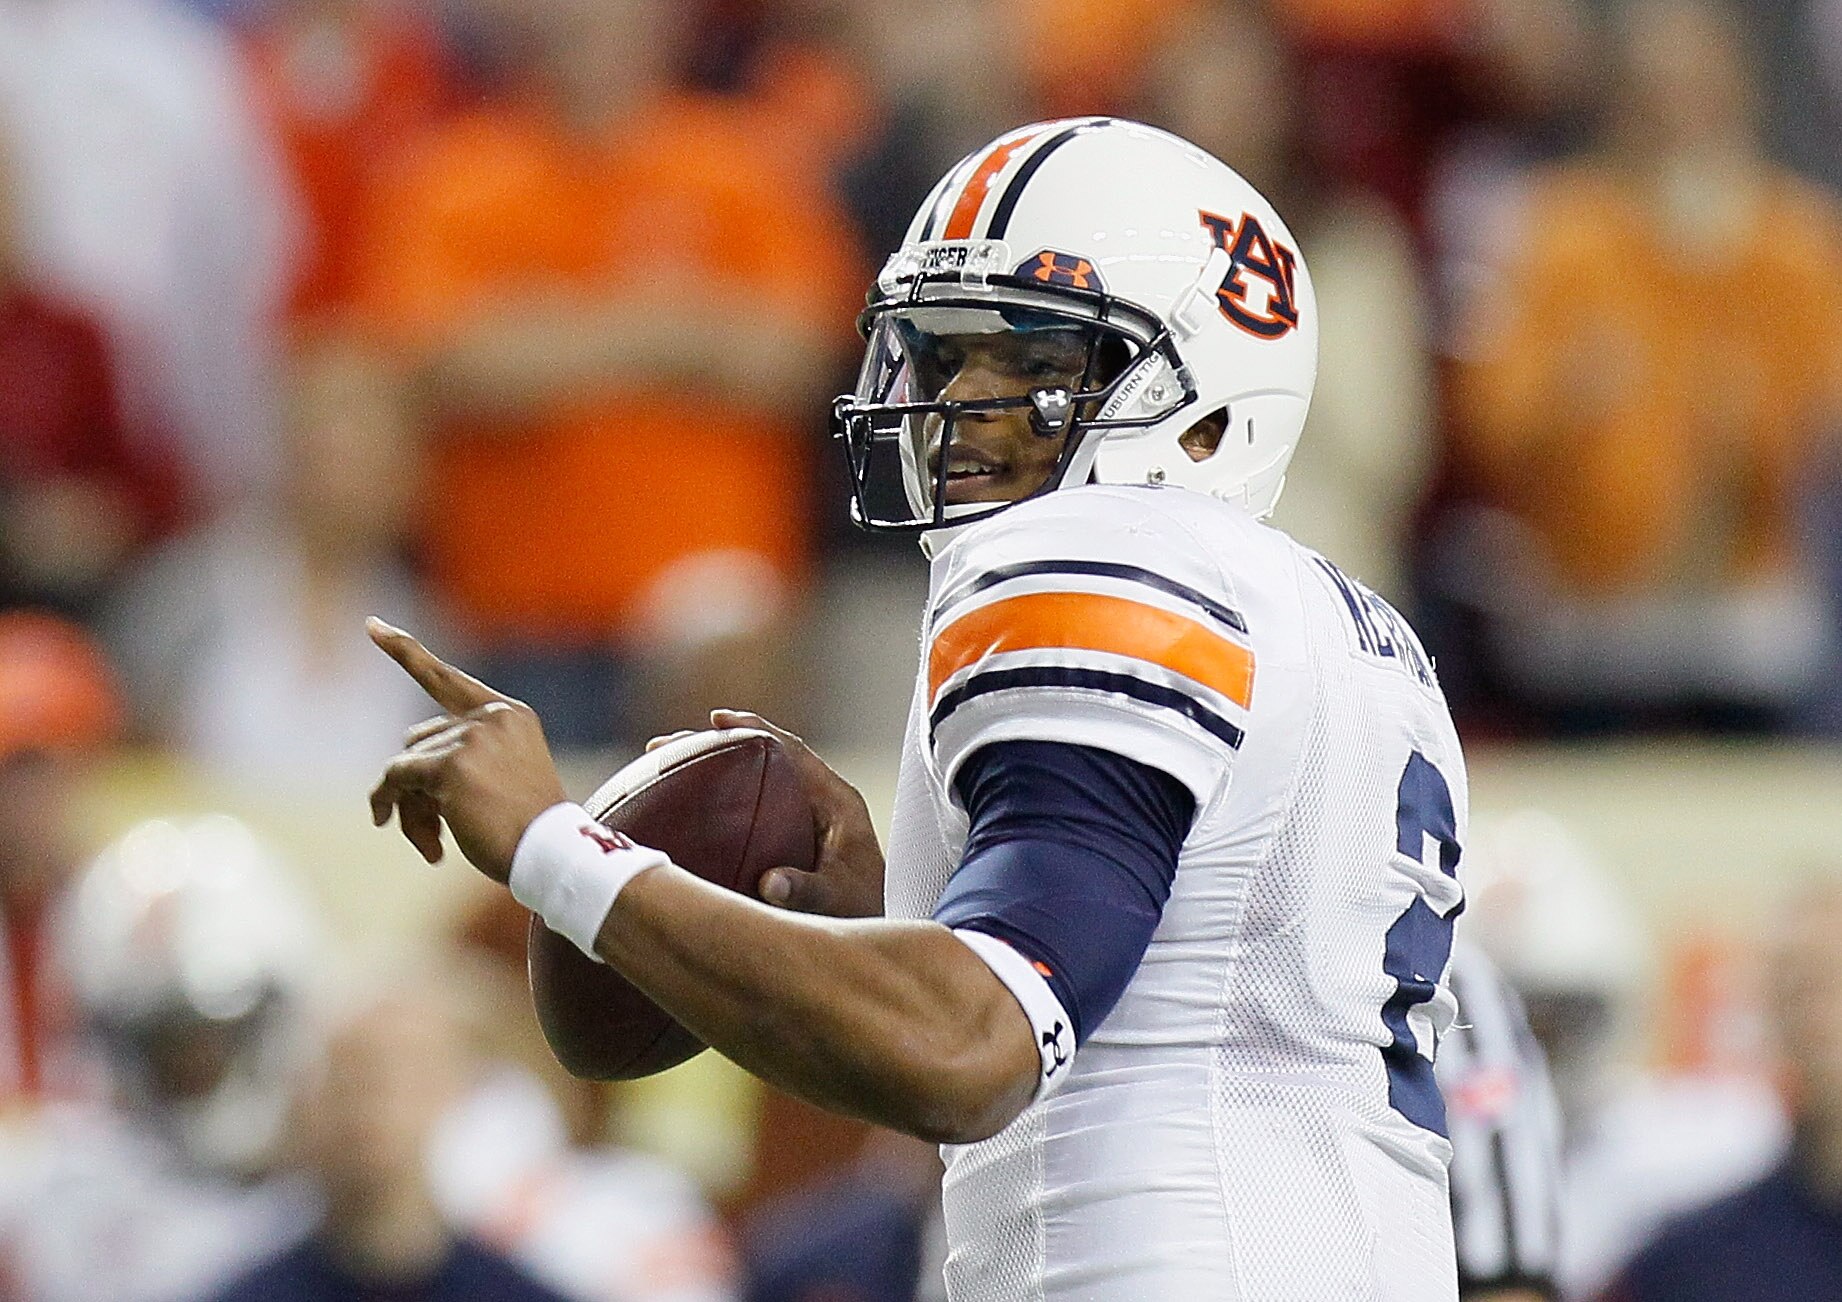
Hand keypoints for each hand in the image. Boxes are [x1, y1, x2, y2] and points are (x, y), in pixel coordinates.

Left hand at [366, 619, 568, 882]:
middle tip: (431, 831)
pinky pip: (396, 777)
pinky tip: (426, 845)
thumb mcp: (503, 779)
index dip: (405, 651)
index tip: (371, 626)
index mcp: (511, 714)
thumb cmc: (529, 831)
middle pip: (420, 739)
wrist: (552, 854)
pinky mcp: (451, 763)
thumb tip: (395, 776)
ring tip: (435, 844)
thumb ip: (459, 759)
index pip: (446, 677)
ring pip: (406, 762)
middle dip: (416, 784)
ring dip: (410, 806)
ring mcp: (472, 736)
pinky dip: (391, 805)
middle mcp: (492, 716)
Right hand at [648, 709, 884, 917]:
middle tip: (664, 747)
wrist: (868, 932)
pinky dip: (708, 808)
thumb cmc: (863, 913)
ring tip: (656, 767)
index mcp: (835, 801)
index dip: (755, 730)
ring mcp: (794, 820)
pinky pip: (740, 813)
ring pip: (745, 784)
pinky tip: (672, 816)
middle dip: (712, 747)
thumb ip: (808, 890)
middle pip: (759, 760)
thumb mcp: (838, 901)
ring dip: (705, 772)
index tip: (717, 719)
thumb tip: (769, 884)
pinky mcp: (779, 841)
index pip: (791, 751)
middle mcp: (813, 802)